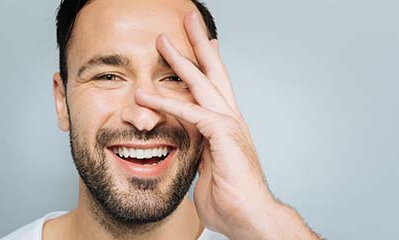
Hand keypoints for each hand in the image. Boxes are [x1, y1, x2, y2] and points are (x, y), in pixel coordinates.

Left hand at [136, 11, 319, 239]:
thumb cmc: (230, 199)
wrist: (250, 217)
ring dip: (183, 60)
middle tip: (189, 21)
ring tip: (163, 40)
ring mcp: (229, 124)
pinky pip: (192, 113)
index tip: (201, 45)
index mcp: (225, 125)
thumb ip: (197, 155)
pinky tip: (148, 95)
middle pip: (213, 73)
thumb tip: (187, 155)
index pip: (215, 87)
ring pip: (203, 83)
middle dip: (199, 45)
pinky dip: (169, 104)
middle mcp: (229, 118)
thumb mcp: (206, 170)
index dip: (206, 64)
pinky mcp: (223, 136)